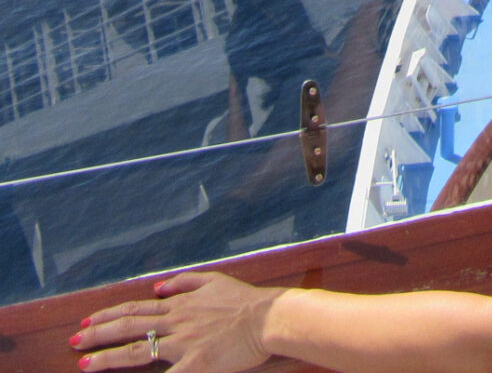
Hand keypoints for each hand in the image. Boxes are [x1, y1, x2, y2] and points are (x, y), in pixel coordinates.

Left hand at [70, 272, 284, 371]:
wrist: (267, 318)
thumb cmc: (244, 300)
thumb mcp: (214, 280)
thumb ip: (184, 281)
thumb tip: (157, 286)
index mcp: (180, 304)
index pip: (137, 309)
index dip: (109, 316)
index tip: (87, 323)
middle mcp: (176, 322)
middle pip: (129, 328)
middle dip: (97, 335)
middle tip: (73, 342)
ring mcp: (183, 343)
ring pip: (137, 349)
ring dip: (107, 357)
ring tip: (83, 363)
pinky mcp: (195, 364)